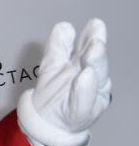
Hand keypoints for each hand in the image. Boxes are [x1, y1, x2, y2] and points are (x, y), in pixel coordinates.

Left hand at [17, 19, 111, 145]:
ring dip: (95, 67)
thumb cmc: (54, 91)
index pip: (89, 48)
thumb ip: (59, 46)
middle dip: (97, 53)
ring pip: (95, 81)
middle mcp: (90, 79)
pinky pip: (82, 102)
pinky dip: (84, 90)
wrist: (48, 121)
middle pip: (97, 64)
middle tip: (96, 42)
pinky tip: (86, 77)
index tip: (95, 24)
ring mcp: (88, 96)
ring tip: (92, 54)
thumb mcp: (52, 65)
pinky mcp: (80, 112)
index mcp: (84, 65)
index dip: (92, 37)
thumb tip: (66, 26)